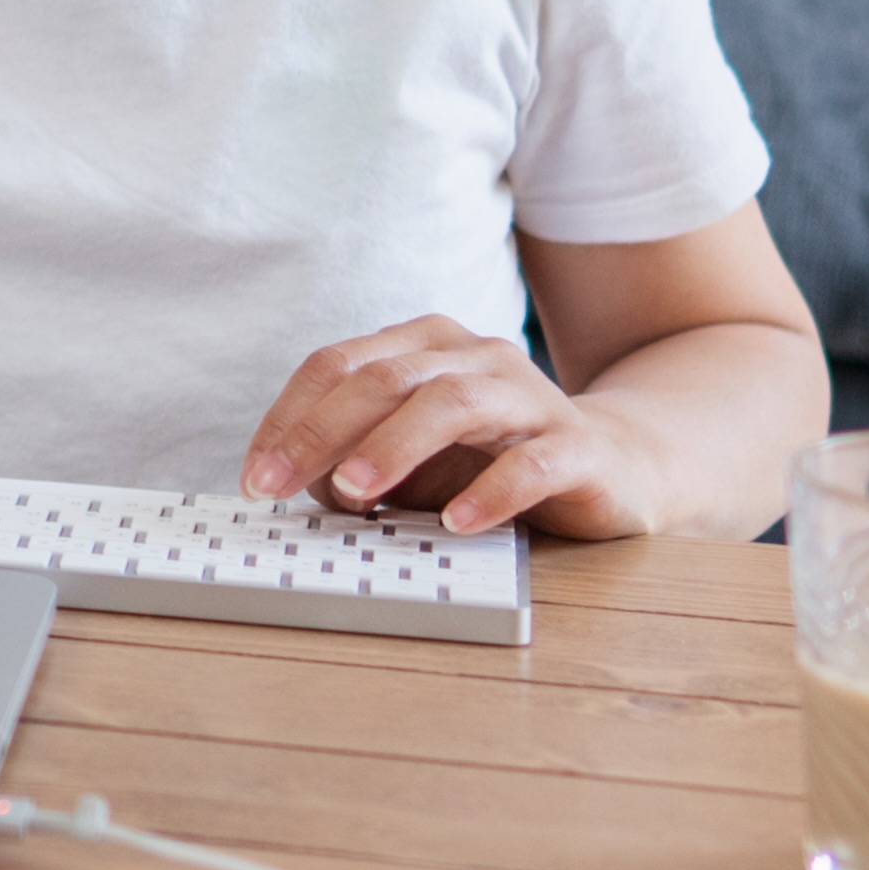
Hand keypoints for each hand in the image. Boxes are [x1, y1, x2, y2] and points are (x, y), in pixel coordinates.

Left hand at [237, 316, 667, 537]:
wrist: (616, 466)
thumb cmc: (490, 461)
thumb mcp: (410, 458)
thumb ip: (353, 458)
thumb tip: (298, 483)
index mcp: (424, 346)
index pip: (338, 365)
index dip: (288, 417)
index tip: (253, 476)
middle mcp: (474, 358)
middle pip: (384, 378)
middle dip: (320, 433)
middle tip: (275, 488)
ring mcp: (529, 396)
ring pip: (452, 403)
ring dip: (393, 446)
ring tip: (354, 492)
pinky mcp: (579, 447)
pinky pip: (532, 462)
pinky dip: (491, 492)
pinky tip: (457, 523)